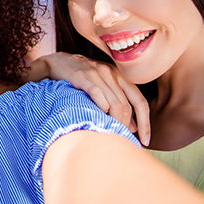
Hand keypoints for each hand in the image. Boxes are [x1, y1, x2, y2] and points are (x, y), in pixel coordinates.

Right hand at [29, 53, 150, 145]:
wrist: (58, 63)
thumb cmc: (83, 78)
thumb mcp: (104, 87)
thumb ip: (119, 104)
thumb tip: (133, 127)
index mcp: (121, 77)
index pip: (140, 102)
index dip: (145, 123)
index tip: (145, 140)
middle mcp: (112, 74)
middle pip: (126, 106)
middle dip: (124, 125)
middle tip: (119, 138)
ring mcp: (97, 74)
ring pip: (114, 103)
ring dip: (113, 122)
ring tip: (108, 132)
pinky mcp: (82, 76)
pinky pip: (97, 94)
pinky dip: (100, 107)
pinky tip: (96, 116)